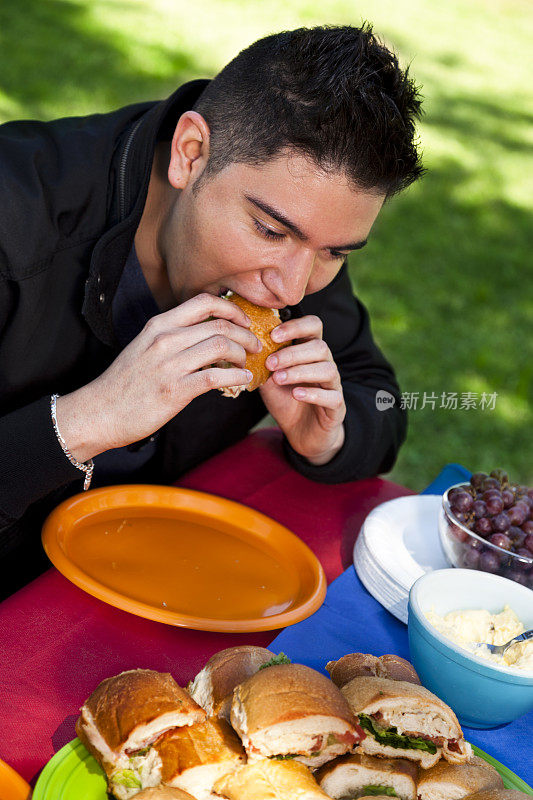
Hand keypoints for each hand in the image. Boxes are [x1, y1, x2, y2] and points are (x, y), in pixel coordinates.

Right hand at [56, 293, 260, 460]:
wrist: (99, 412)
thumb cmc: (124, 383)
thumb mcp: (144, 347)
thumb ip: (172, 337)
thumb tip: (205, 335)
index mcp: (159, 325)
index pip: (205, 303)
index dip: (232, 309)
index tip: (244, 322)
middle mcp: (165, 340)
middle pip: (220, 325)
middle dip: (245, 335)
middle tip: (255, 345)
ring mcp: (170, 365)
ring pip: (221, 347)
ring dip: (242, 355)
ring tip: (247, 364)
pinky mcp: (175, 391)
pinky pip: (216, 377)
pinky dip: (236, 378)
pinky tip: (242, 381)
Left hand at [258, 314, 345, 464]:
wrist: (301, 431)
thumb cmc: (286, 399)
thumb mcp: (269, 378)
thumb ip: (262, 363)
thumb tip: (244, 347)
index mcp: (310, 351)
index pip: (313, 326)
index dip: (296, 326)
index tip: (272, 335)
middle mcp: (325, 364)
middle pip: (319, 347)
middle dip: (292, 353)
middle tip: (269, 363)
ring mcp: (333, 384)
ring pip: (327, 369)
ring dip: (300, 371)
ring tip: (278, 379)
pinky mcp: (337, 406)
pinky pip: (332, 396)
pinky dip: (313, 393)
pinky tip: (296, 394)